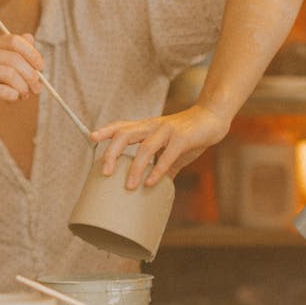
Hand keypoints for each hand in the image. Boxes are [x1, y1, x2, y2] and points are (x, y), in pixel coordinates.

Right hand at [0, 34, 44, 125]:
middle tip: (37, 88)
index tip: (41, 67)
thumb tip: (31, 38)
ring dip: (23, 87)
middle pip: (14, 58)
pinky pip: (3, 90)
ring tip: (25, 96)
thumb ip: (15, 54)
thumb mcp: (1, 69)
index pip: (14, 41)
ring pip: (10, 74)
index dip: (32, 53)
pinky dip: (13, 96)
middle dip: (31, 75)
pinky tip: (12, 99)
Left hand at [91, 104, 229, 188]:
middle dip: (112, 152)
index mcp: (148, 127)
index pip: (122, 125)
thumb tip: (154, 187)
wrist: (213, 118)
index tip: (92, 138)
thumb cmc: (190, 133)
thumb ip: (162, 165)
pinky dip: (157, 170)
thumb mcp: (171, 147)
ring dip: (135, 168)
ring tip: (129, 186)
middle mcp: (153, 126)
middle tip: (105, 171)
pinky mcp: (182, 138)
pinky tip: (151, 182)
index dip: (106, 131)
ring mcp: (167, 131)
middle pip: (125, 134)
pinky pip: (167, 155)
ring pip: (144, 147)